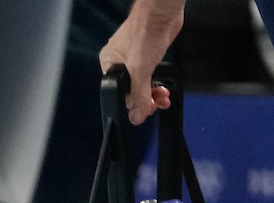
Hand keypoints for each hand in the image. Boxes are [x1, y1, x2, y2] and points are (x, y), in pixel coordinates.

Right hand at [97, 0, 185, 123]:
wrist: (162, 12)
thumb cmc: (145, 34)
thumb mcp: (140, 70)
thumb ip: (139, 95)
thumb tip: (136, 118)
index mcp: (109, 64)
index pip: (118, 93)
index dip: (133, 104)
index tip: (146, 110)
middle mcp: (119, 63)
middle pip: (130, 91)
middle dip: (146, 99)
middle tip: (157, 104)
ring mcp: (134, 59)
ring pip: (141, 84)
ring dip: (153, 94)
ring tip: (164, 96)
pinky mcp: (148, 56)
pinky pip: (150, 76)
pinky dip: (157, 84)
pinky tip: (164, 89)